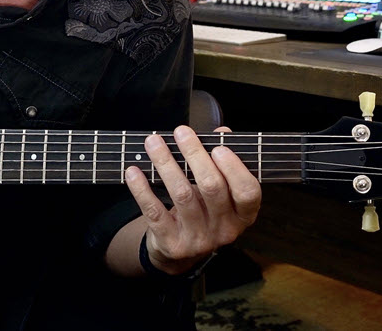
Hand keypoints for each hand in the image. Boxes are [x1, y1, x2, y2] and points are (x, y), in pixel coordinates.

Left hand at [124, 125, 260, 275]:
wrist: (181, 250)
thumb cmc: (203, 210)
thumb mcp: (219, 190)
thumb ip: (222, 160)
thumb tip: (222, 131)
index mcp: (243, 214)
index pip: (248, 192)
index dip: (234, 168)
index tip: (217, 147)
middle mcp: (225, 229)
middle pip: (212, 188)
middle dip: (195, 155)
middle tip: (181, 132)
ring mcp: (199, 239)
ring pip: (182, 195)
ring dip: (166, 164)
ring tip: (154, 142)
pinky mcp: (173, 244)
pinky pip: (155, 212)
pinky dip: (142, 189)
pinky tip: (134, 171)